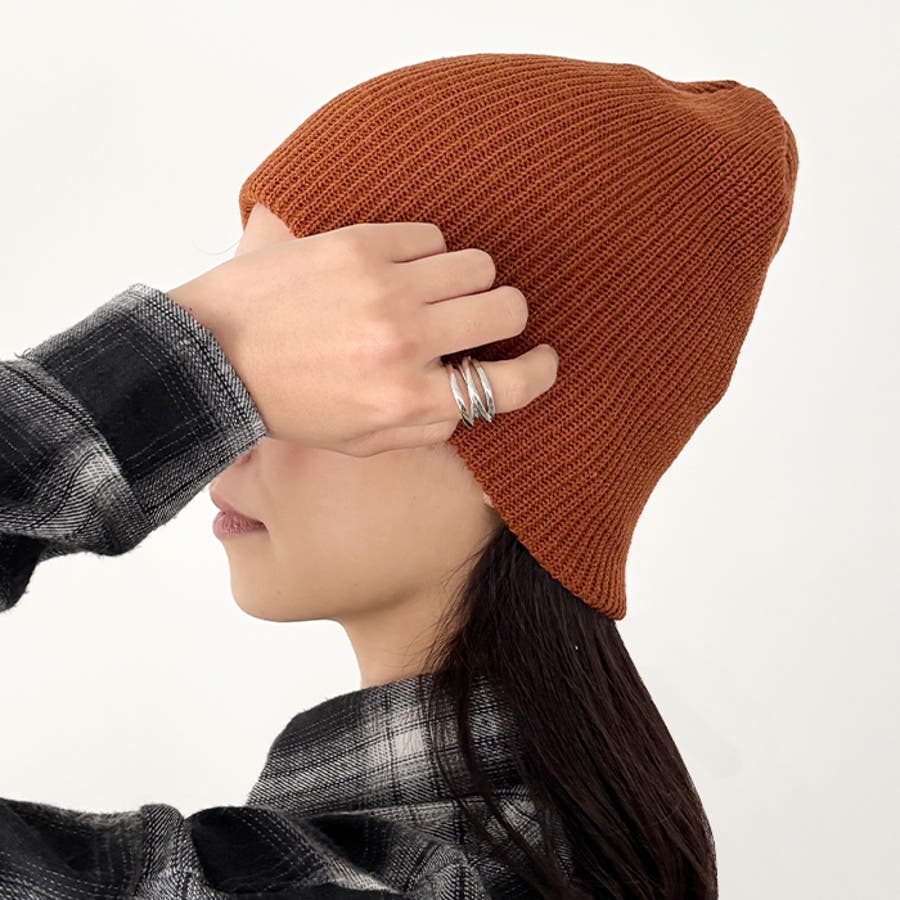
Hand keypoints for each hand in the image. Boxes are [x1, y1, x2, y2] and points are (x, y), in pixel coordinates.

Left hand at [167, 222, 558, 455]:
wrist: (214, 355)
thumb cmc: (289, 405)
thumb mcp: (362, 442)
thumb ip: (429, 427)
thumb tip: (479, 400)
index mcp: (407, 401)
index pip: (509, 385)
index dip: (541, 371)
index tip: (544, 359)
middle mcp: (405, 343)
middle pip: (507, 309)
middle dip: (504, 316)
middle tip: (476, 319)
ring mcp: (384, 289)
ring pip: (477, 265)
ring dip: (466, 281)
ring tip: (432, 292)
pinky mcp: (360, 245)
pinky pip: (432, 236)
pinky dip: (426, 254)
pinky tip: (398, 270)